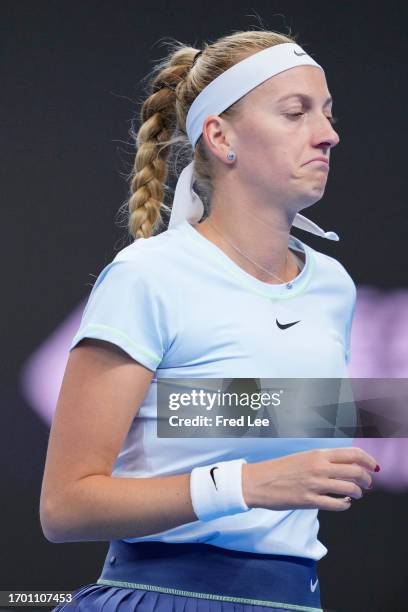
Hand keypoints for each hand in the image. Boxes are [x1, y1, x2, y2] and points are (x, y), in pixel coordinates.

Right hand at [242, 447, 377, 511]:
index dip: (368, 460)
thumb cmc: (278, 469)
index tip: (373, 466)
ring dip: (358, 493)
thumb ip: (322, 460)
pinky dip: (345, 505)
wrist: (257, 481)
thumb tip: (343, 465)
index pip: (353, 454)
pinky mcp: (310, 501)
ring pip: (349, 489)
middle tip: (367, 483)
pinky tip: (344, 503)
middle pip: (356, 472)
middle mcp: (319, 467)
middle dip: (367, 479)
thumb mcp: (302, 457)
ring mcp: (315, 485)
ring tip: (356, 494)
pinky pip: (337, 504)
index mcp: (318, 454)